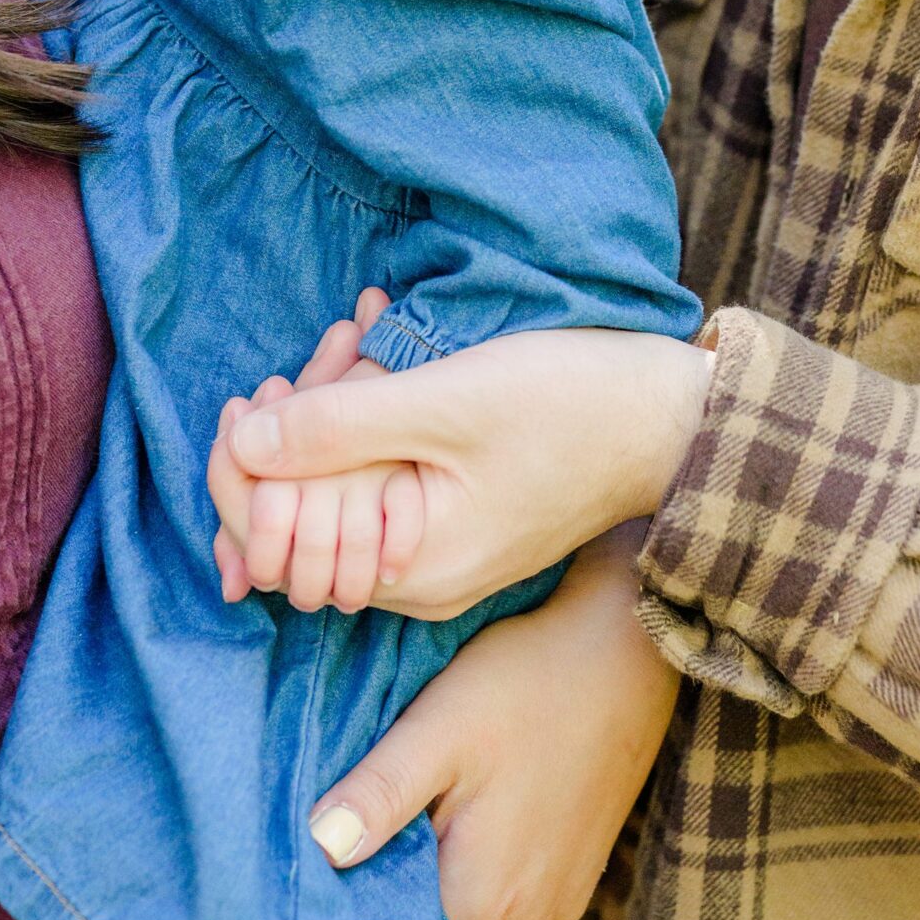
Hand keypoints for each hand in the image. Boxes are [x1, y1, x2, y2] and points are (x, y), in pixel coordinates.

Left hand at [211, 312, 714, 620]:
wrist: (675, 419)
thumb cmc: (573, 404)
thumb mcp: (446, 399)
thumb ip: (339, 424)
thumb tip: (245, 440)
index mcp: (411, 566)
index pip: (275, 540)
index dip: (243, 469)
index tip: (256, 393)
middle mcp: (418, 579)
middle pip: (302, 516)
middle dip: (292, 431)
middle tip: (325, 350)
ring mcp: (441, 555)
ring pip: (342, 493)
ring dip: (331, 419)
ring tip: (354, 340)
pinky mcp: (460, 522)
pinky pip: (382, 484)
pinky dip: (369, 427)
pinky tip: (382, 362)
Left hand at [306, 524, 679, 919]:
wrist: (628, 648)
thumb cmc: (527, 681)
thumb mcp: (438, 729)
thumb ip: (378, 794)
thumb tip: (313, 852)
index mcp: (485, 903)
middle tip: (343, 883)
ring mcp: (559, 901)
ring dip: (434, 914)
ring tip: (390, 852)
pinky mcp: (577, 873)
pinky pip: (510, 912)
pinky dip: (473, 892)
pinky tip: (451, 832)